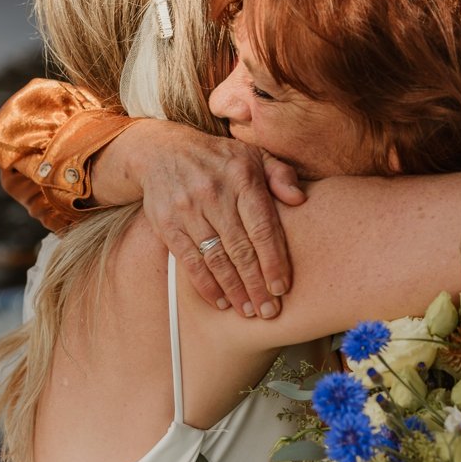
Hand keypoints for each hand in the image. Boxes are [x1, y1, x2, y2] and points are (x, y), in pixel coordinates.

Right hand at [102, 120, 305, 317]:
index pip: (262, 227)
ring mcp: (188, 210)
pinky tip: (220, 300)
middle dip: (256, 284)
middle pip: (240, 249)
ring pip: (216, 259)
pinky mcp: (167, 224)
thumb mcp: (253, 155)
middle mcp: (215, 194)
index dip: (273, 261)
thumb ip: (279, 174)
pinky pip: (189, 261)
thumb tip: (299, 199)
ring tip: (248, 311)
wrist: (161, 150)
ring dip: (234, 289)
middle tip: (269, 311)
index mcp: (242, 178)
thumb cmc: (217, 158)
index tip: (282, 288)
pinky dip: (205, 284)